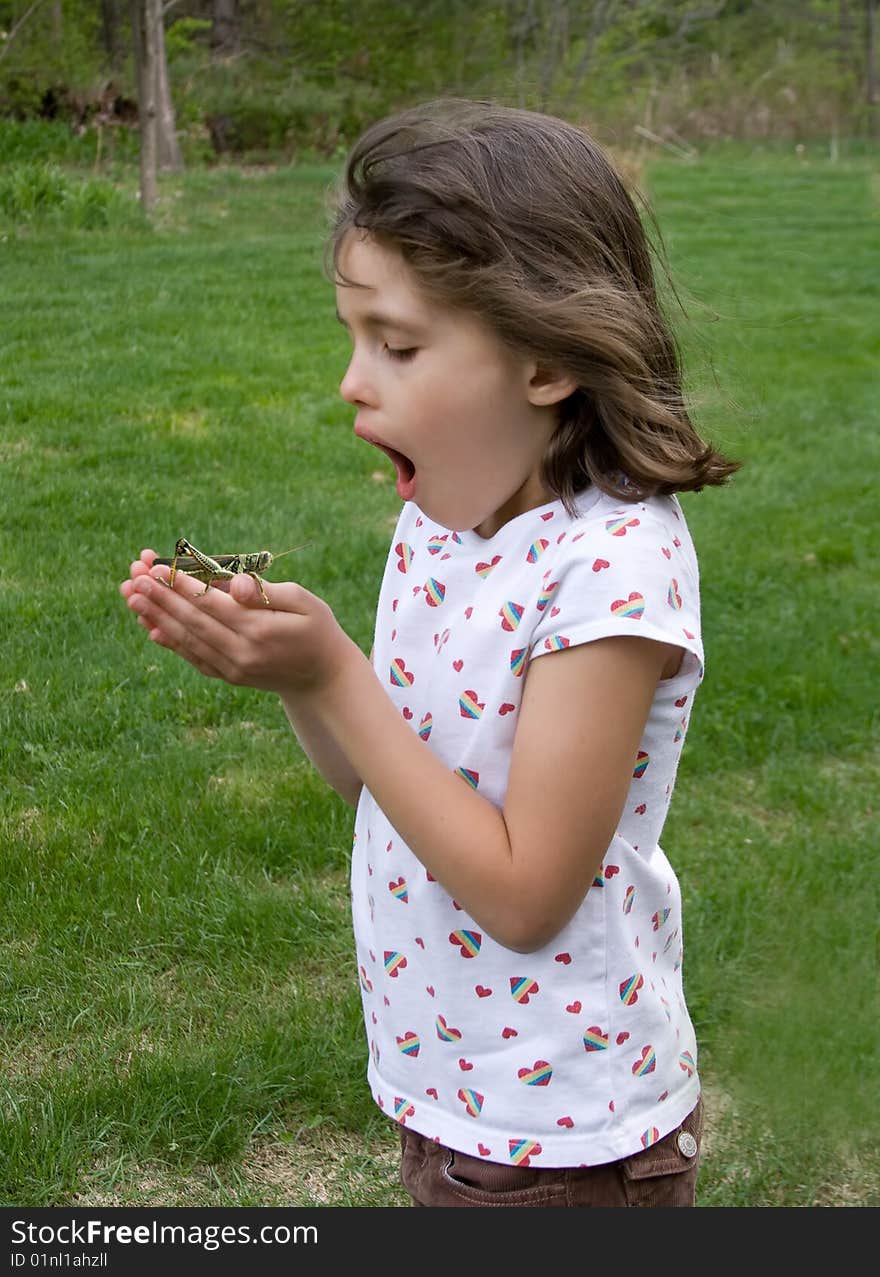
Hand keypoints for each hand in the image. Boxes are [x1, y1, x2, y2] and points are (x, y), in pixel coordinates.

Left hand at [120, 550, 357, 695]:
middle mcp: (241, 652)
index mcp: (260, 629)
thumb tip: (233, 585)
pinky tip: (151, 626)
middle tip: (132, 578)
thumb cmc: (317, 629)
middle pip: (192, 621)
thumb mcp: (305, 602)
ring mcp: (232, 668)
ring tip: (131, 598)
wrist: (323, 678)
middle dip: (159, 598)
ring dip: (156, 618)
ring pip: (187, 640)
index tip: (154, 568)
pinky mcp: (229, 676)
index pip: (210, 603)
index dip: (179, 585)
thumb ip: (266, 592)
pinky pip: (193, 657)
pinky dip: (171, 642)